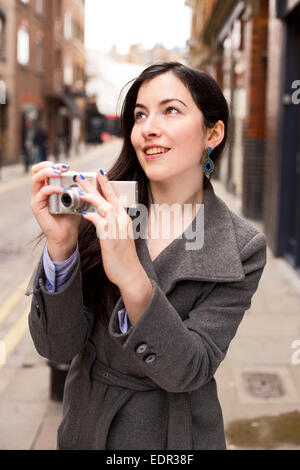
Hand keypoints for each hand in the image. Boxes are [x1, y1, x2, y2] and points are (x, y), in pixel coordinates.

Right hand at [30, 161, 79, 259]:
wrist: (67, 234)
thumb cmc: (71, 216)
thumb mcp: (76, 198)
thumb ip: (77, 187)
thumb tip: (88, 175)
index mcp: (47, 186)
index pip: (44, 168)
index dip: (54, 165)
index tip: (67, 167)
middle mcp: (40, 190)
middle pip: (36, 170)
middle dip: (49, 166)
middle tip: (62, 169)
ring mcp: (37, 198)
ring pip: (36, 178)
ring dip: (48, 173)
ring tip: (59, 174)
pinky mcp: (37, 206)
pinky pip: (41, 192)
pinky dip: (52, 189)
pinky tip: (61, 190)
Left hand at [77, 170, 142, 289]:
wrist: (130, 273)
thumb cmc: (124, 256)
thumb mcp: (121, 236)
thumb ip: (113, 224)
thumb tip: (102, 217)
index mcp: (125, 219)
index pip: (116, 197)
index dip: (107, 185)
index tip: (99, 174)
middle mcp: (122, 221)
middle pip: (108, 198)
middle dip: (95, 186)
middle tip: (81, 177)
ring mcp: (118, 229)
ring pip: (105, 207)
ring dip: (92, 198)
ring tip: (80, 191)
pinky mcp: (111, 239)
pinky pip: (100, 223)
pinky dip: (92, 217)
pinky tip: (84, 214)